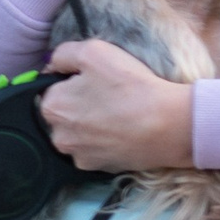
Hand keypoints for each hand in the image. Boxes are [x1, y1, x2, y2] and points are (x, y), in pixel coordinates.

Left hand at [40, 39, 195, 171]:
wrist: (168, 124)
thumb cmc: (131, 84)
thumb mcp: (95, 51)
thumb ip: (64, 54)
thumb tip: (52, 67)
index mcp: (51, 106)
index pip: (52, 89)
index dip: (74, 81)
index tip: (98, 80)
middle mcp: (57, 135)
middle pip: (63, 114)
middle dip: (79, 105)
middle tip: (110, 96)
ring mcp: (78, 155)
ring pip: (78, 134)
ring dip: (90, 125)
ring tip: (118, 115)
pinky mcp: (98, 169)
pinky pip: (95, 150)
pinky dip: (104, 142)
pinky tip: (122, 132)